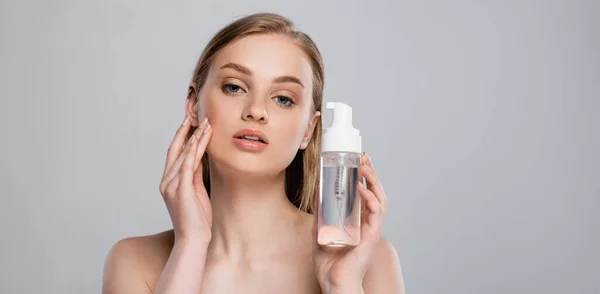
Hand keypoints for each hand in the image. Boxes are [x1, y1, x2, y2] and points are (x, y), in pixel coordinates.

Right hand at [159, 116, 212, 244]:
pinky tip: (200, 139)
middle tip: (195, 116)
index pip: (174, 154)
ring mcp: (172, 185)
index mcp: (168, 182)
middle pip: (176, 150)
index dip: (181, 137)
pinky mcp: (181, 190)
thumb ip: (195, 176)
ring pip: (183, 155)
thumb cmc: (197, 219)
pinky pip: (187, 165)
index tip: (190, 123)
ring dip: (196, 138)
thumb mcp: (196, 193)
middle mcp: (167, 181)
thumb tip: (200, 159)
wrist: (192, 239)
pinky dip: (193, 151)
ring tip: (206, 124)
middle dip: (186, 132)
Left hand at [313, 152, 386, 292]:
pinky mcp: (371, 236)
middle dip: (371, 173)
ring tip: (364, 166)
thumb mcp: (320, 233)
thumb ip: (320, 216)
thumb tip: (316, 194)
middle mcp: (367, 224)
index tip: (359, 161)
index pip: (366, 195)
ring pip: (379, 199)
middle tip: (364, 157)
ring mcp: (371, 229)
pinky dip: (369, 198)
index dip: (364, 177)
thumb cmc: (330, 264)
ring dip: (373, 181)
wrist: (334, 283)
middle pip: (375, 193)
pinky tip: (362, 187)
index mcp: (359, 222)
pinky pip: (375, 212)